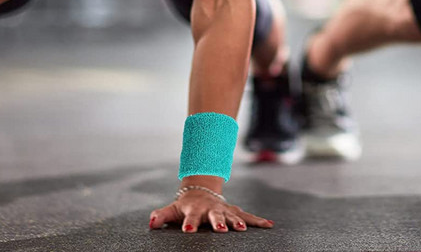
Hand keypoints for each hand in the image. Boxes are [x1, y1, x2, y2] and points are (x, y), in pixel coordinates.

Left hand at [149, 190, 273, 233]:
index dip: (190, 223)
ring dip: (237, 222)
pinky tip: (269, 225)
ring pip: (232, 215)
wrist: (201, 190)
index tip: (188, 230)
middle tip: (221, 230)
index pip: (191, 217)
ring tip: (241, 230)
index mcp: (195, 209)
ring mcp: (224, 209)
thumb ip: (161, 216)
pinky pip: (247, 216)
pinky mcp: (234, 211)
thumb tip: (151, 222)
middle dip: (218, 222)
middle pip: (215, 216)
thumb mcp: (172, 209)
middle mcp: (211, 208)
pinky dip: (258, 221)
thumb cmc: (185, 205)